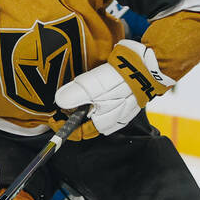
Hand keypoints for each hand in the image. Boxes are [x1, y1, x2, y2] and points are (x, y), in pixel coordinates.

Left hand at [52, 39, 172, 136]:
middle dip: (70, 116)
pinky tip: (89, 88)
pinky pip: (101, 104)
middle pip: (83, 124)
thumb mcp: (93, 87)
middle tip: (61, 103)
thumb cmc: (121, 80)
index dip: (62, 127)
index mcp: (102, 123)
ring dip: (80, 106)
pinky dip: (91, 98)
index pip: (77, 133)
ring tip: (73, 93)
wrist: (147, 66)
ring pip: (91, 113)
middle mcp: (110, 121)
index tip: (52, 118)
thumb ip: (74, 95)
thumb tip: (59, 101)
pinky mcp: (122, 101)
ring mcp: (117, 111)